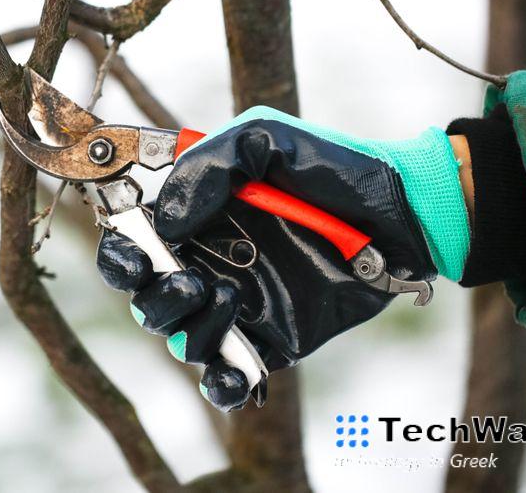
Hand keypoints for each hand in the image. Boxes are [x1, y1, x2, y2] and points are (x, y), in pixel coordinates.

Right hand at [96, 106, 468, 409]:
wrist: (404, 213)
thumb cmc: (332, 168)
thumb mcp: (265, 140)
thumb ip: (208, 168)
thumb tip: (165, 221)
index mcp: (195, 217)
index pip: (132, 243)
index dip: (121, 255)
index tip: (138, 255)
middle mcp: (208, 262)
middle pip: (146, 298)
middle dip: (156, 295)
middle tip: (191, 278)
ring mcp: (239, 306)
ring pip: (181, 341)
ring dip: (192, 326)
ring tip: (231, 296)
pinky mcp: (273, 341)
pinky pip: (229, 379)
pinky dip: (223, 385)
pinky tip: (236, 370)